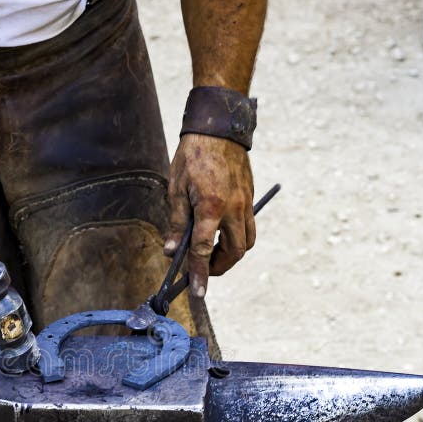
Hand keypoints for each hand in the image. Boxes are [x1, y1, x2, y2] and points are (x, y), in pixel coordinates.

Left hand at [166, 134, 254, 296]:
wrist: (219, 128)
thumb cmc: (193, 156)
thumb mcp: (176, 189)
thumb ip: (176, 223)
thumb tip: (173, 250)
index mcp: (211, 207)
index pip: (205, 251)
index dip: (200, 274)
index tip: (198, 293)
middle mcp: (233, 208)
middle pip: (234, 252)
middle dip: (219, 267)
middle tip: (203, 270)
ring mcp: (245, 203)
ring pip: (247, 242)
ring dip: (231, 254)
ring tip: (212, 252)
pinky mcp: (250, 198)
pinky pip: (250, 227)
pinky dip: (237, 238)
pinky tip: (221, 233)